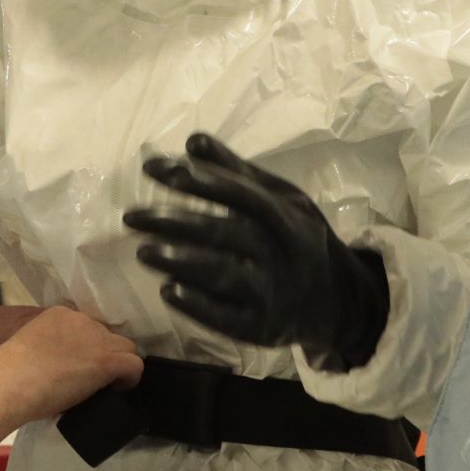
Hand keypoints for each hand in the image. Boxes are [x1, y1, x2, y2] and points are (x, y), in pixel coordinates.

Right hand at [0, 308, 142, 422]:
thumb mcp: (31, 349)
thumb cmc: (9, 374)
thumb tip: (61, 370)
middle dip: (103, 354)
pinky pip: (134, 365)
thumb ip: (51, 350)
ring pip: (125, 348)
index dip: (87, 348)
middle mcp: (82, 320)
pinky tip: (118, 389)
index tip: (79, 365)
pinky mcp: (107, 360)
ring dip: (117, 365)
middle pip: (108, 335)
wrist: (9, 381)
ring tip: (105, 384)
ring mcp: (96, 339)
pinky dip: (130, 378)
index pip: (87, 328)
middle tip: (91, 376)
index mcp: (60, 314)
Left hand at [124, 133, 390, 372]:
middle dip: (178, 222)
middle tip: (132, 217)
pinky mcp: (262, 329)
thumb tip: (193, 141)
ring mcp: (275, 294)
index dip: (201, 182)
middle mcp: (285, 255)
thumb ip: (237, 171)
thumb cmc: (298, 238)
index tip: (156, 171)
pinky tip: (167, 291)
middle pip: (229, 234)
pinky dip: (197, 305)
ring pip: (225, 275)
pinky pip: (226, 318)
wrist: (337, 301)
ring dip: (180, 262)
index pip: (243, 195)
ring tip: (142, 251)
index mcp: (290, 217)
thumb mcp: (282, 198)